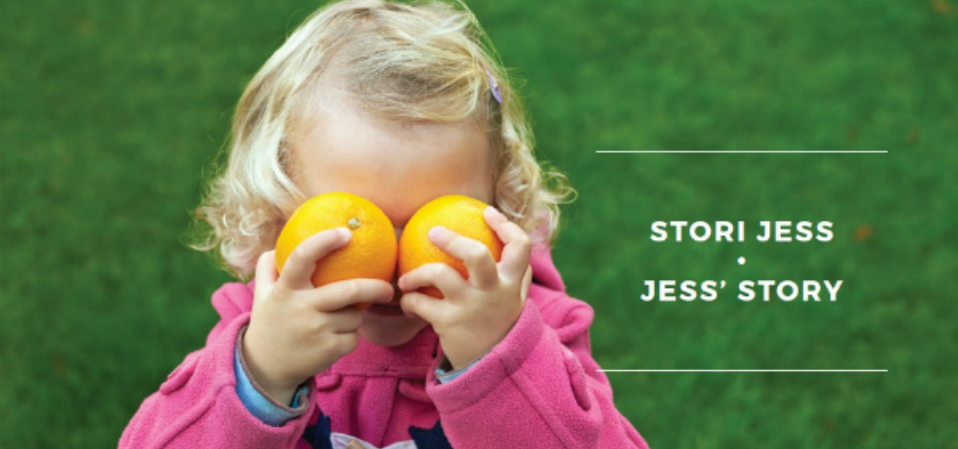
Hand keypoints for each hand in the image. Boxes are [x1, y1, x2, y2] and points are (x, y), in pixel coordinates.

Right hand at [243, 228, 393, 403]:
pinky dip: (349, 335)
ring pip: (355, 315)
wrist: (266, 367)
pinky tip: (333, 339)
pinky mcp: (329, 349)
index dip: (324, 241)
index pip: (302, 257)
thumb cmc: (270, 321)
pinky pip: (354, 336)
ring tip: (336, 321)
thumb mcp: (262, 293)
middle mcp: (301, 308)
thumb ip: (269, 265)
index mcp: (285, 289)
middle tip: (388, 288)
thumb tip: (286, 238)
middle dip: (376, 287)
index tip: (346, 232)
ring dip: (353, 316)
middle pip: (350, 291)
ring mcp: (317, 330)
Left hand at [398, 207, 533, 369]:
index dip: (505, 225)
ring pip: (439, 274)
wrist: (490, 367)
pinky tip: (407, 302)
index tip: (487, 212)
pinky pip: (419, 302)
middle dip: (453, 239)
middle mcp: (493, 292)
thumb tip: (506, 234)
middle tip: (433, 231)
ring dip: (415, 273)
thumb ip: (514, 271)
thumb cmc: (498, 322)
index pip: (520, 246)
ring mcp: (470, 307)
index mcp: (511, 282)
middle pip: (477, 255)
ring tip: (406, 278)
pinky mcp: (448, 323)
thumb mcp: (514, 298)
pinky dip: (408, 300)